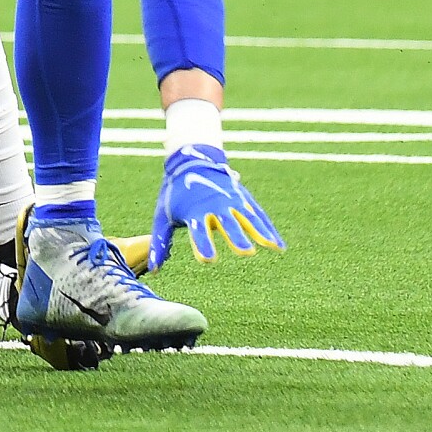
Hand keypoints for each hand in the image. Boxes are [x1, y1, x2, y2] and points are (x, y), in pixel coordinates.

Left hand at [149, 145, 285, 269]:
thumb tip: (152, 270)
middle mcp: (215, 205)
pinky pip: (258, 215)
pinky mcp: (243, 198)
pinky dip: (269, 229)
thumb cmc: (175, 193)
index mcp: (194, 211)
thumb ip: (160, 242)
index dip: (203, 243)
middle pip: (227, 223)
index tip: (209, 259)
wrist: (192, 161)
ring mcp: (231, 200)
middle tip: (246, 251)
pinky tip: (279, 245)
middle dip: (236, 236)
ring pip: (247, 217)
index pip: (198, 230)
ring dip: (259, 231)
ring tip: (271, 246)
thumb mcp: (163, 215)